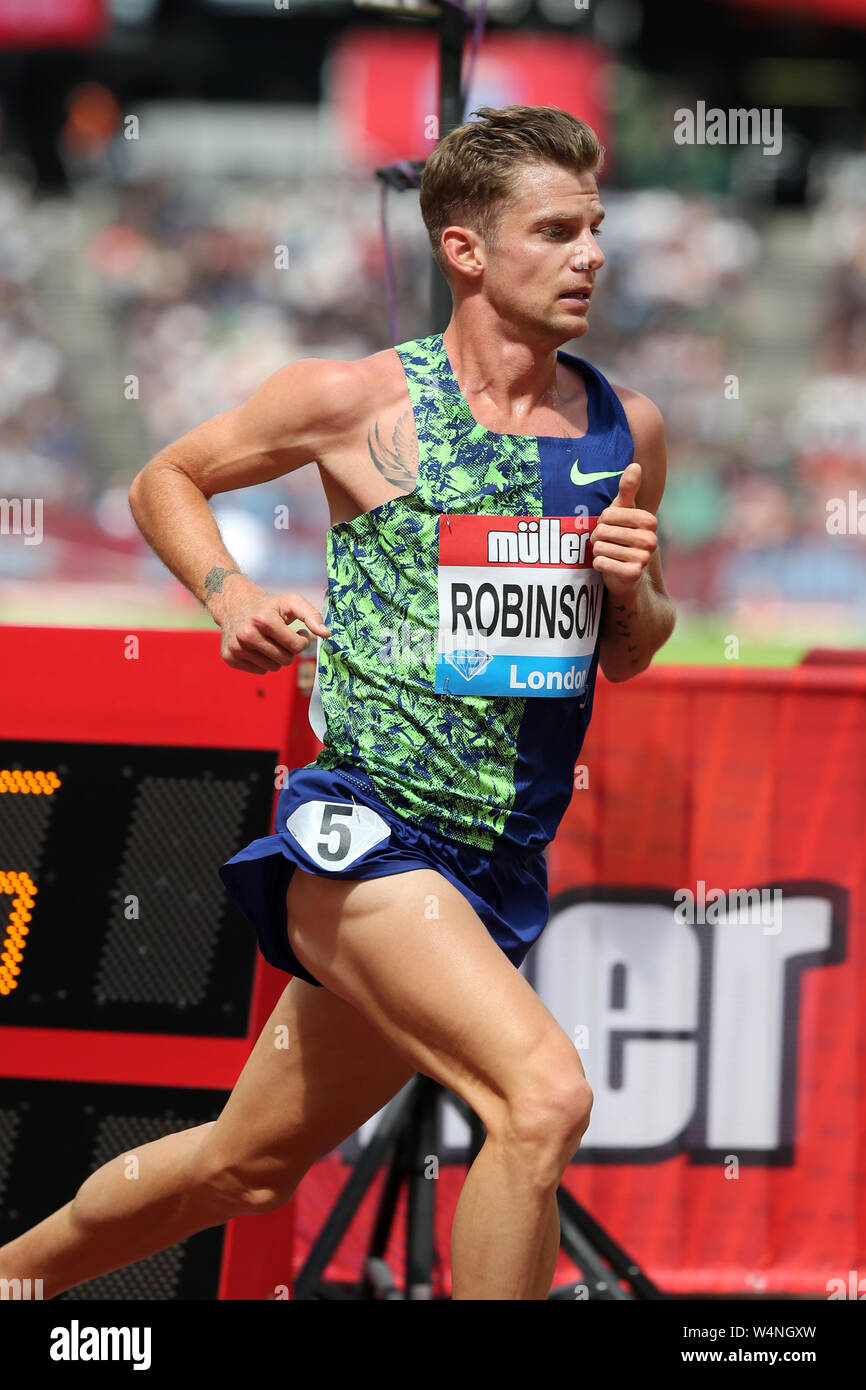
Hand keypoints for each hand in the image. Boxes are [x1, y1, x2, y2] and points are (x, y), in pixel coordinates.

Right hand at [216, 584, 330, 674]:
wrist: (235, 605)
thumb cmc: (269, 606)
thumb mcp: (292, 603)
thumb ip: (312, 616)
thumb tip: (327, 634)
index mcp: (263, 620)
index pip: (296, 646)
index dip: (302, 641)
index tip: (299, 633)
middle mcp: (246, 634)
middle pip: (285, 660)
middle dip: (289, 651)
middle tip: (283, 638)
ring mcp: (236, 648)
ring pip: (272, 668)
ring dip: (276, 657)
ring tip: (270, 641)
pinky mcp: (229, 658)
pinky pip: (259, 671)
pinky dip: (263, 661)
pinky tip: (258, 647)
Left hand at [591, 462, 657, 597]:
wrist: (625, 572)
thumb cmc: (622, 535)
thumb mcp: (623, 510)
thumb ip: (628, 489)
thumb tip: (635, 465)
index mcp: (650, 522)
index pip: (609, 514)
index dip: (603, 520)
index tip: (611, 526)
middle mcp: (651, 540)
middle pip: (603, 531)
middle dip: (598, 536)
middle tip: (606, 541)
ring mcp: (643, 559)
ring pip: (600, 547)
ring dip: (597, 550)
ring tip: (608, 552)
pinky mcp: (633, 575)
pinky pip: (602, 563)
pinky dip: (598, 563)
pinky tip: (607, 565)